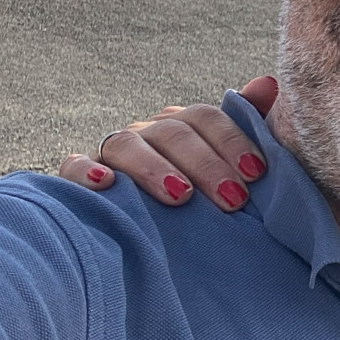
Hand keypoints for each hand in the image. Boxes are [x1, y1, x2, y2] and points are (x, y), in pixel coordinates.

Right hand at [56, 76, 277, 209]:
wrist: (160, 256)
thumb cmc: (204, 210)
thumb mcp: (232, 174)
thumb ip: (251, 129)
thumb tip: (267, 84)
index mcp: (183, 129)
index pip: (205, 117)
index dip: (232, 140)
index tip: (257, 173)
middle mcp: (147, 134)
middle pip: (172, 132)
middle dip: (205, 163)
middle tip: (233, 198)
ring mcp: (111, 155)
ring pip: (125, 144)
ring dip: (154, 167)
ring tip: (181, 196)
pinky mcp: (77, 181)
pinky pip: (73, 165)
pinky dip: (85, 171)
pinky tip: (105, 184)